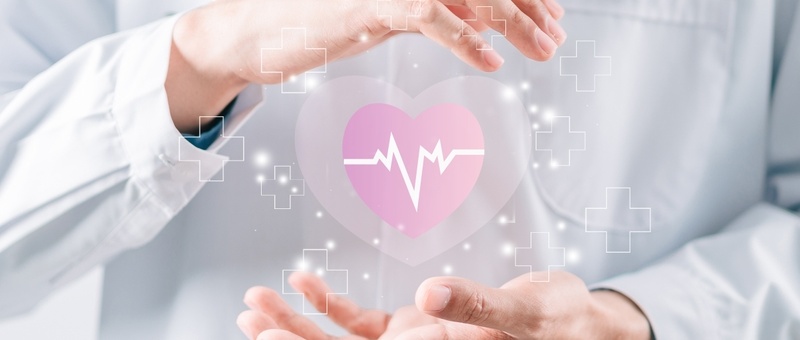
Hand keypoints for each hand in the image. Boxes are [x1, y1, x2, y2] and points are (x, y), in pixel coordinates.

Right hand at [165, 0, 565, 131]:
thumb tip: (481, 23)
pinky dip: (466, 39)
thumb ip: (432, 13)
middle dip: (529, 4)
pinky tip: (489, 62)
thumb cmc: (318, 21)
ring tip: (542, 49)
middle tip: (555, 37)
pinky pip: (429, 14)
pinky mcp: (369, 3)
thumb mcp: (387, 14)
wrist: (255, 32)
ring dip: (514, 20)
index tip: (551, 17)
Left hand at [237, 271, 650, 338]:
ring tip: (258, 301)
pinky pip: (366, 324)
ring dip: (299, 325)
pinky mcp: (415, 332)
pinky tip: (306, 281)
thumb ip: (480, 307)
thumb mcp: (530, 315)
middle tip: (249, 316)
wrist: (580, 326)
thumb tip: (427, 296)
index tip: (266, 336)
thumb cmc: (568, 327)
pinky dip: (333, 306)